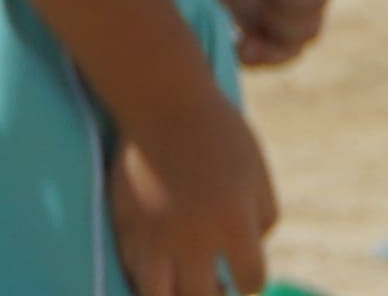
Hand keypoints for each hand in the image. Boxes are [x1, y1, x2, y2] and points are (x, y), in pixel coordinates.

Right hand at [103, 85, 273, 295]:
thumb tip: (253, 249)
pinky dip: (148, 283)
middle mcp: (194, 239)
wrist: (163, 108)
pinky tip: (159, 272)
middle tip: (217, 289)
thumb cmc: (219, 135)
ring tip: (185, 287)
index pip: (251, 280)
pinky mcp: (125, 235)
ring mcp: (155, 240)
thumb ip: (262, 215)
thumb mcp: (256, 171)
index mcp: (234, 222)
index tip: (246, 279)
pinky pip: (134, 278)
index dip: (251, 283)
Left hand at [206, 0, 335, 69]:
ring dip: (268, 51)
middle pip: (308, 27)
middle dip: (275, 23)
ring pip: (291, 46)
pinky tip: (234, 46)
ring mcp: (283, 6)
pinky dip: (254, 56)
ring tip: (242, 45)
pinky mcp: (258, 18)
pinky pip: (269, 51)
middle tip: (242, 2)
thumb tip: (255, 2)